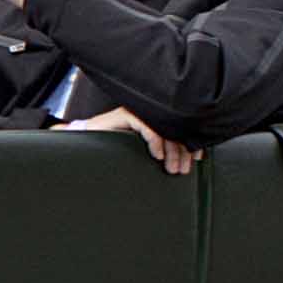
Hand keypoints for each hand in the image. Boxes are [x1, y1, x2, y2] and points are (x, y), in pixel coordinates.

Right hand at [68, 104, 201, 176]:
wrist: (86, 142)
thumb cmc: (113, 148)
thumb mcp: (142, 151)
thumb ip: (161, 151)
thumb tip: (184, 161)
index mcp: (157, 118)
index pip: (181, 128)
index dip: (191, 144)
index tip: (196, 160)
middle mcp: (150, 113)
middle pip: (176, 129)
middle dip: (182, 152)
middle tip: (183, 170)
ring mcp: (139, 112)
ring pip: (165, 129)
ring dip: (172, 151)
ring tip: (173, 168)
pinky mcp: (127, 115)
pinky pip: (149, 127)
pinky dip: (156, 143)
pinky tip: (157, 156)